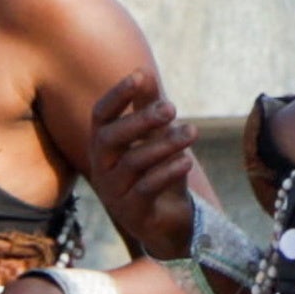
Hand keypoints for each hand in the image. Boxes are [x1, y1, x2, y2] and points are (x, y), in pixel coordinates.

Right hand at [86, 69, 198, 257]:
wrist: (166, 222)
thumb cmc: (156, 170)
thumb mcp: (155, 137)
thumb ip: (148, 106)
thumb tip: (143, 71)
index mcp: (104, 143)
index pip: (101, 115)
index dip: (117, 95)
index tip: (138, 76)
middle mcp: (102, 166)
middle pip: (110, 138)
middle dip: (140, 120)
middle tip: (171, 107)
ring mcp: (113, 191)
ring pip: (132, 162)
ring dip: (164, 145)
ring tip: (193, 131)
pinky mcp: (132, 212)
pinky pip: (145, 189)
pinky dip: (167, 173)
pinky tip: (188, 162)